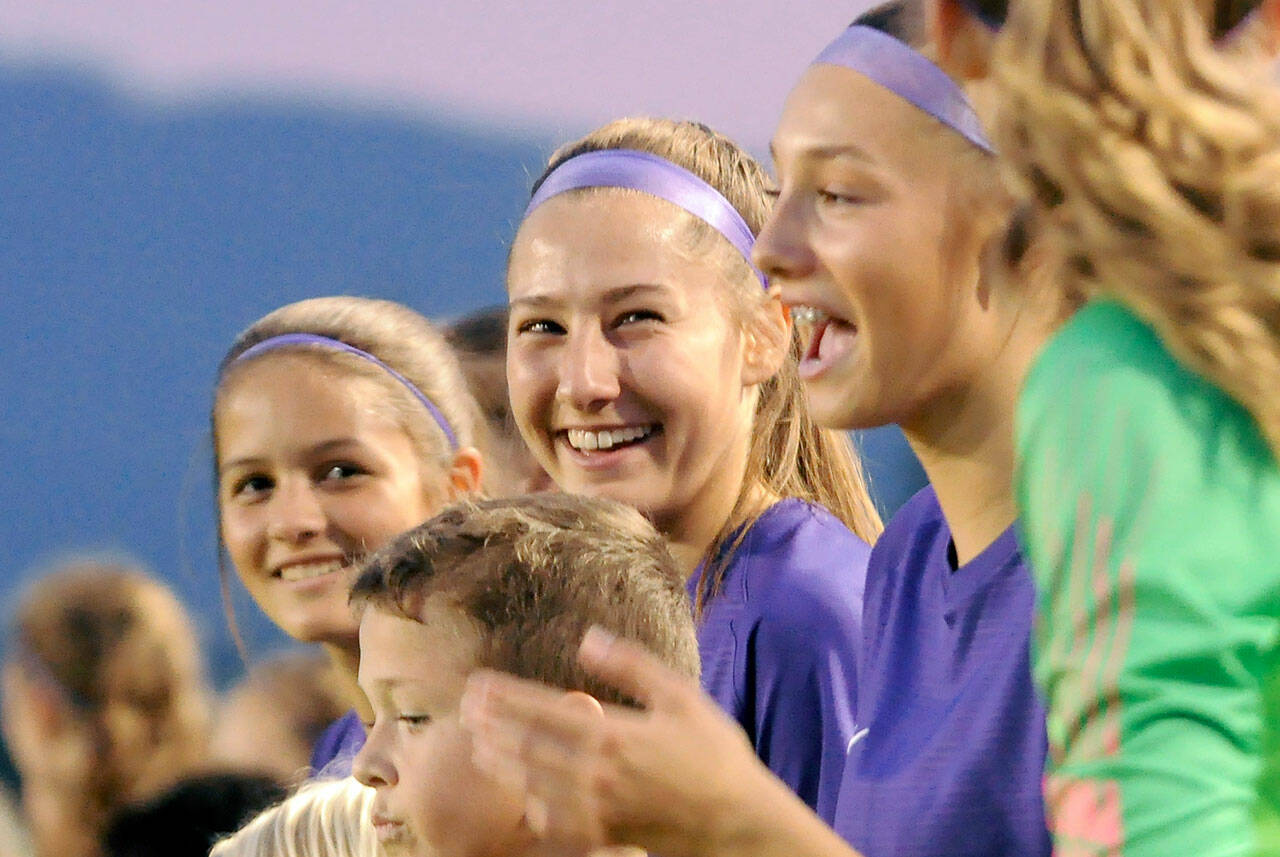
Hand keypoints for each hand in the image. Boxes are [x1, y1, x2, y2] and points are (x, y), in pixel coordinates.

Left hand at [460, 626, 791, 856]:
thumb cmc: (715, 754)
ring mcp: (598, 810)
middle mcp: (597, 774)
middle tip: (466, 710)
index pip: (542, 710)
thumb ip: (632, 665)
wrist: (739, 822)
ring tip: (480, 746)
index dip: (505, 697)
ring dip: (503, 763)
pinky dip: (532, 803)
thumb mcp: (681, 697)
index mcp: (613, 734)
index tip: (478, 684)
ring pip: (533, 785)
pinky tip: (522, 792)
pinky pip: (555, 821)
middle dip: (493, 726)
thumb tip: (588, 637)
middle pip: (528, 747)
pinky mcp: (605, 836)